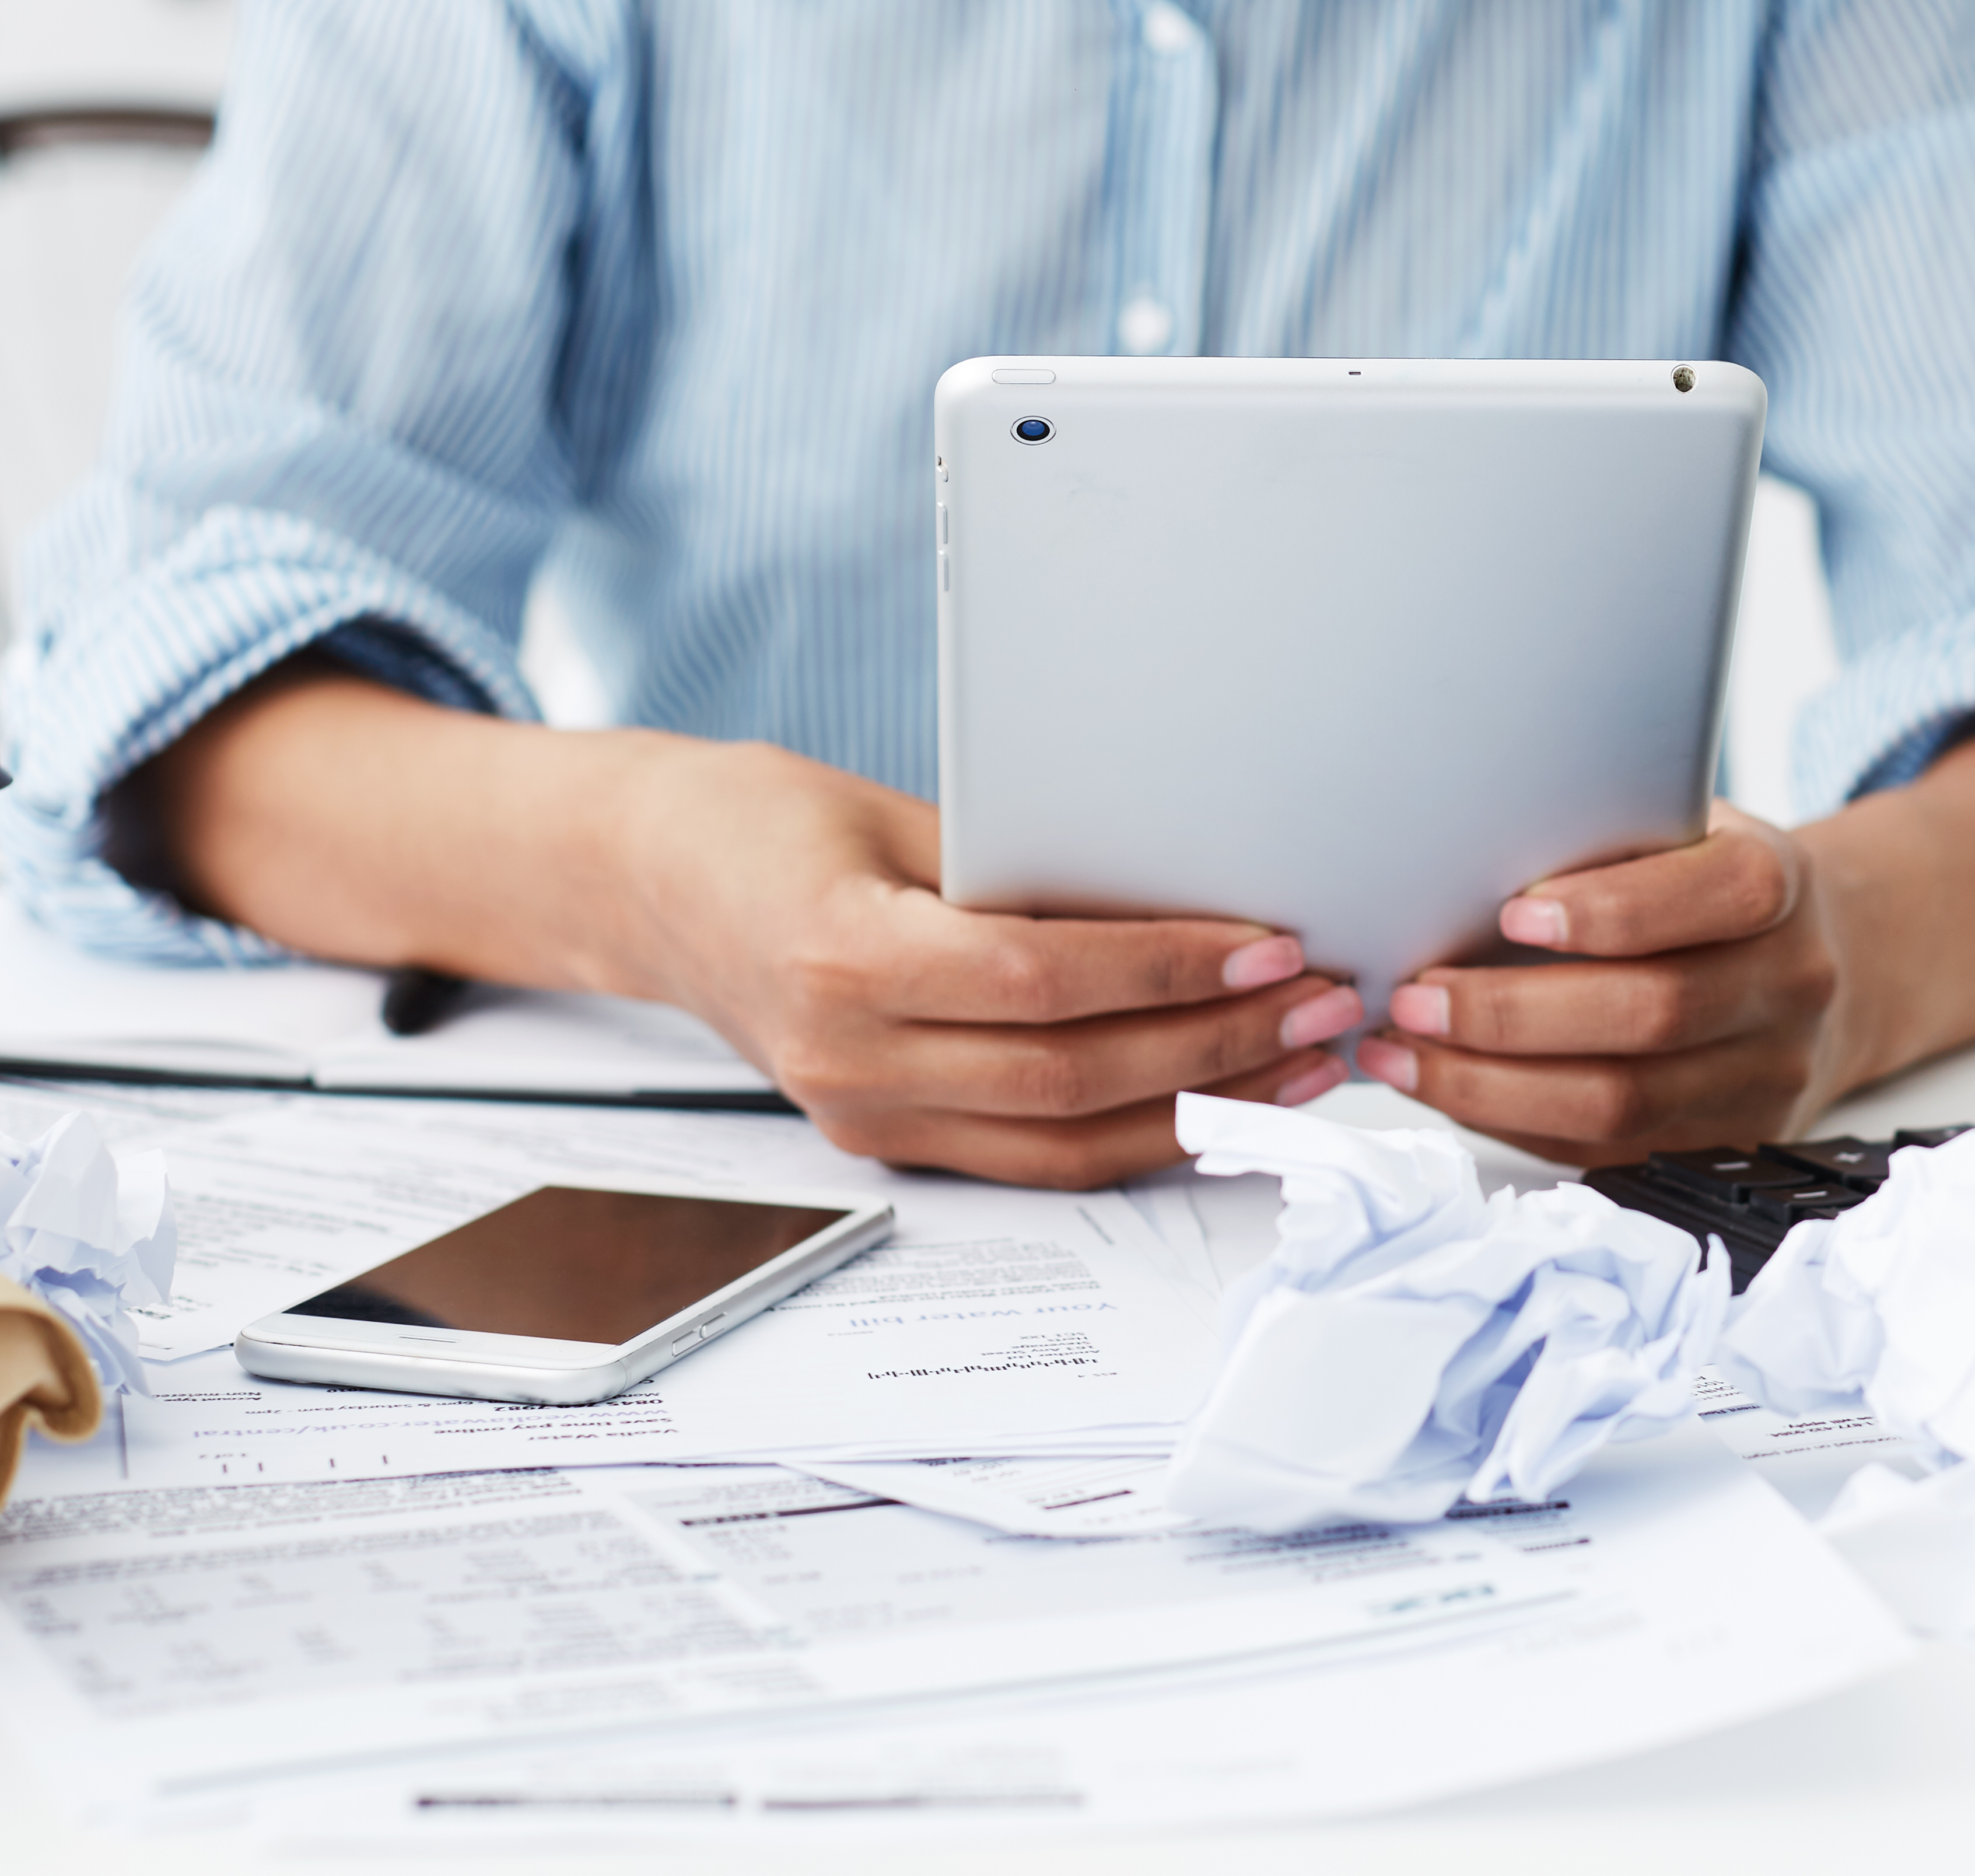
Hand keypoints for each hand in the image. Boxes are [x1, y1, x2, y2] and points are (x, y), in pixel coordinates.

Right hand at [612, 739, 1362, 1185]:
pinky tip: (1217, 1099)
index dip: (1166, 969)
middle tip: (1326, 1005)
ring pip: (1064, 1144)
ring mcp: (863, 1115)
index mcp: (843, 959)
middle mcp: (849, 1057)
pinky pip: (1032, 1159)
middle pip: (1070, 1077)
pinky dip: (1137, 1137)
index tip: (1271, 944)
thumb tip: (1179, 889)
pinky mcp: (884, 1139)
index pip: (1039, 983)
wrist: (647, 884)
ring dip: (1200, 1107)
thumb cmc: (761, 822)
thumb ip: (1016, 864)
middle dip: (1217, 1045)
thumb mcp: (890, 815)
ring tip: (1304, 1064)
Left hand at [1348, 801, 1866, 1161]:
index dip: (1610, 911)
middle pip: (1652, 1015)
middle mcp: (1787, 983)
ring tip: (1405, 1052)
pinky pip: (1607, 1148)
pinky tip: (1448, 1087)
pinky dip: (1513, 1120)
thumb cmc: (1703, 880)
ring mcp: (1766, 1074)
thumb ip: (1602, 836)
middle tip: (1416, 997)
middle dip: (1513, 1014)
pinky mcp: (1726, 1139)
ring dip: (1493, 1084)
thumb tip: (1454, 863)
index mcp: (1778, 881)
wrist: (1814, 959)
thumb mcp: (1679, 826)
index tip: (1511, 913)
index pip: (1712, 897)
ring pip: (1623, 1104)